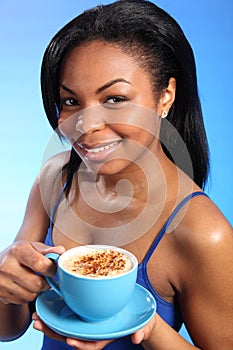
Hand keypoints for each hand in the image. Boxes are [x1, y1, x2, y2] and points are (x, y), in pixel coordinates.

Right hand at [0, 241, 64, 303]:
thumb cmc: (18, 253)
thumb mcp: (32, 246)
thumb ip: (47, 250)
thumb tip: (62, 252)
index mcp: (17, 251)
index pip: (40, 264)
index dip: (51, 269)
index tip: (53, 268)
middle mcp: (7, 266)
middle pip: (36, 284)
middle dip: (46, 282)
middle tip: (47, 277)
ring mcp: (2, 282)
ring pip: (30, 295)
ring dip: (38, 290)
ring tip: (36, 280)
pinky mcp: (1, 294)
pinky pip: (23, 301)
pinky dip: (28, 295)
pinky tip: (26, 286)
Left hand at [33, 312, 156, 348]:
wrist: (139, 311)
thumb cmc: (140, 319)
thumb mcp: (143, 324)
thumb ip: (142, 330)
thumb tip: (137, 338)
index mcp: (106, 335)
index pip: (92, 344)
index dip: (81, 345)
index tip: (70, 341)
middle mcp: (94, 330)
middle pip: (73, 336)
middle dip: (56, 332)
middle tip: (40, 325)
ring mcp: (89, 321)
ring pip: (68, 326)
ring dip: (51, 323)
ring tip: (37, 318)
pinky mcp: (87, 311)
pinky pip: (71, 314)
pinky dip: (58, 311)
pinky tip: (47, 306)